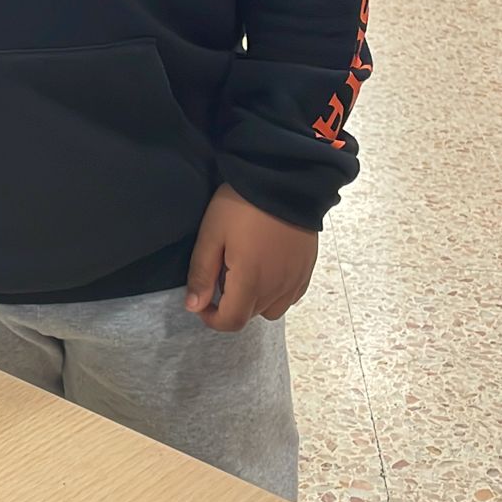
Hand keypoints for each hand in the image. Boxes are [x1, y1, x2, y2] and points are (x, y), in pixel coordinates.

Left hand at [185, 184, 317, 332]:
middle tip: (221, 271)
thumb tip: (194, 307)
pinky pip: (290, 295)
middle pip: (250, 315)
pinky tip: (267, 266)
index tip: (202, 300)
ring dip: (254, 300)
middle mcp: (277, 288)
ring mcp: (296, 280)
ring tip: (245, 270)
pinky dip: (276, 291)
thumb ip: (202, 273)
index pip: (231, 321)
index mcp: (251, 282)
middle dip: (230, 304)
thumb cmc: (243, 204)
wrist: (287, 179)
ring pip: (272, 309)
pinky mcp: (308, 269)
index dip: (212, 318)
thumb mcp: (212, 234)